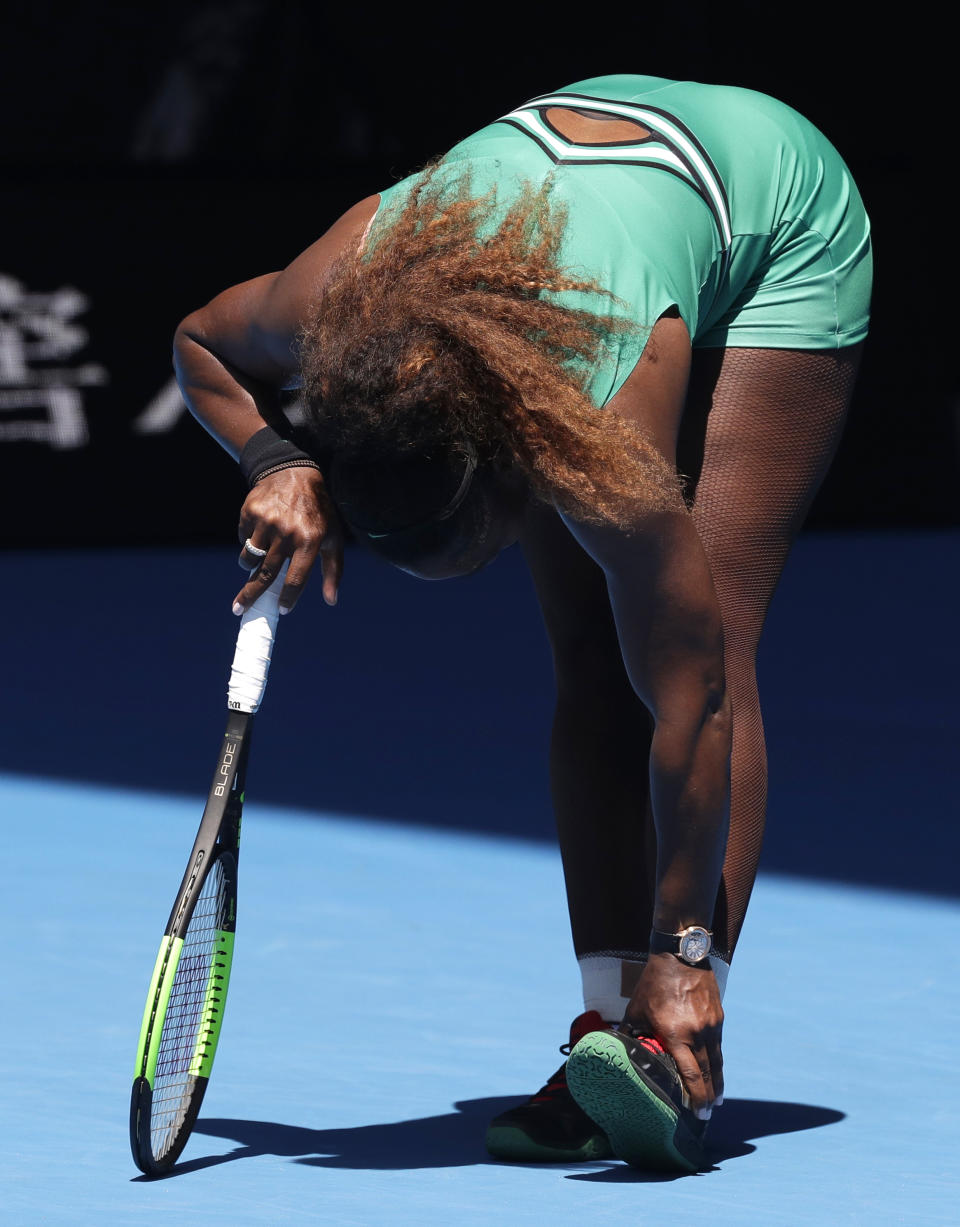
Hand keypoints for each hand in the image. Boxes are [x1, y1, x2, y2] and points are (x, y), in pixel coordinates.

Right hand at [233, 467, 341, 613]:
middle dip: (250, 595)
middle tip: (239, 610)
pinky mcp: (250, 513)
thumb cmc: (317, 513)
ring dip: (250, 566)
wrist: (293, 474)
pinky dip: (248, 542)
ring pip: (250, 558)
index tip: (281, 610)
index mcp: (310, 540)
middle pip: (266, 573)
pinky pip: (243, 539)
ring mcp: (266, 522)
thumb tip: (332, 600)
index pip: (297, 578)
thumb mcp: (332, 537)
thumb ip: (333, 570)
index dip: (288, 598)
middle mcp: (287, 532)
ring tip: (257, 561)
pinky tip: (260, 532)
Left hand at [625, 952, 723, 1117]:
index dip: (696, 1097)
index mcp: (676, 1034)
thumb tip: (622, 1052)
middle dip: (708, 1097)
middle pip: (707, 1074)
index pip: (690, 1074)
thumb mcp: (637, 1009)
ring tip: (717, 1101)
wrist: (680, 955)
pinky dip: (717, 1063)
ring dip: (717, 1083)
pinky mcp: (718, 1017)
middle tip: (708, 1115)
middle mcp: (697, 1033)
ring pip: (717, 1062)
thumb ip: (633, 1032)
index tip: (698, 1113)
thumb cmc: (653, 983)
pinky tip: (716, 1072)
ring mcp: (711, 1025)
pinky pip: (718, 1046)